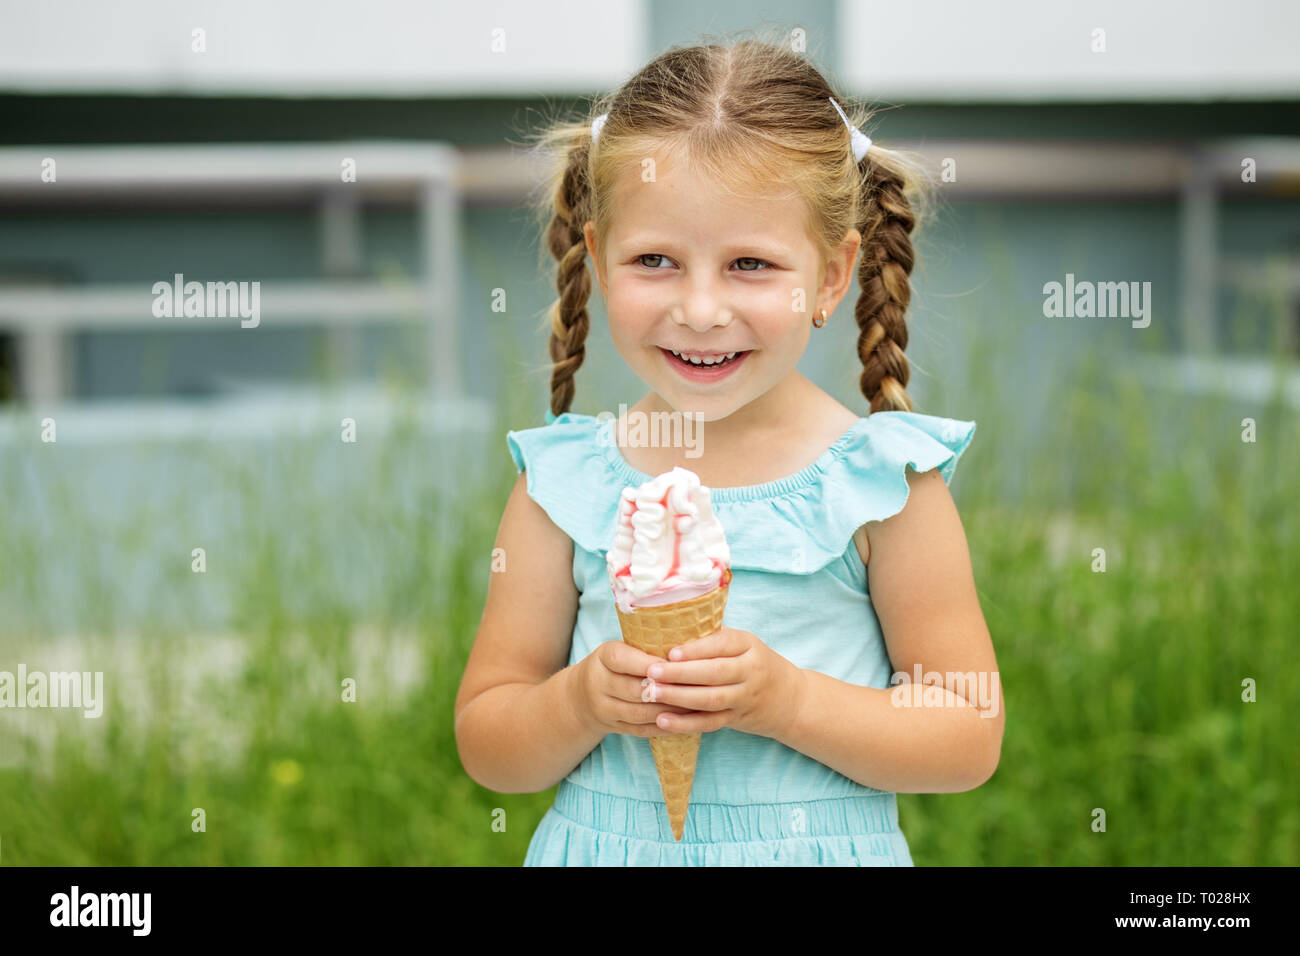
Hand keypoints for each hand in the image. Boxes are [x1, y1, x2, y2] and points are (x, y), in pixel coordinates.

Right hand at [570, 640, 700, 738]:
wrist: (582, 695)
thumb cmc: (615, 664)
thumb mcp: (622, 647)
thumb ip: (647, 645)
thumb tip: (688, 641)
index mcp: (603, 657)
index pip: (622, 659)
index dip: (648, 663)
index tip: (675, 663)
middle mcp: (598, 684)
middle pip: (633, 689)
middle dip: (665, 690)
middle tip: (694, 687)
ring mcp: (604, 709)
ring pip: (639, 713)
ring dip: (669, 710)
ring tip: (695, 705)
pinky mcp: (613, 728)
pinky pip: (641, 730)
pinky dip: (665, 726)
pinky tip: (685, 722)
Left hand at [638, 627, 805, 739]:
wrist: (789, 699)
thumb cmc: (755, 663)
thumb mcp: (743, 645)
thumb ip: (714, 640)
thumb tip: (667, 631)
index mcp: (749, 646)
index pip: (722, 645)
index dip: (696, 649)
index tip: (670, 652)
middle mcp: (750, 672)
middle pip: (715, 673)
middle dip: (681, 673)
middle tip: (652, 672)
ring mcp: (744, 698)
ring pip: (711, 699)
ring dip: (679, 697)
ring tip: (651, 693)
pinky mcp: (736, 719)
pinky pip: (709, 723)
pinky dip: (685, 724)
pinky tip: (663, 720)